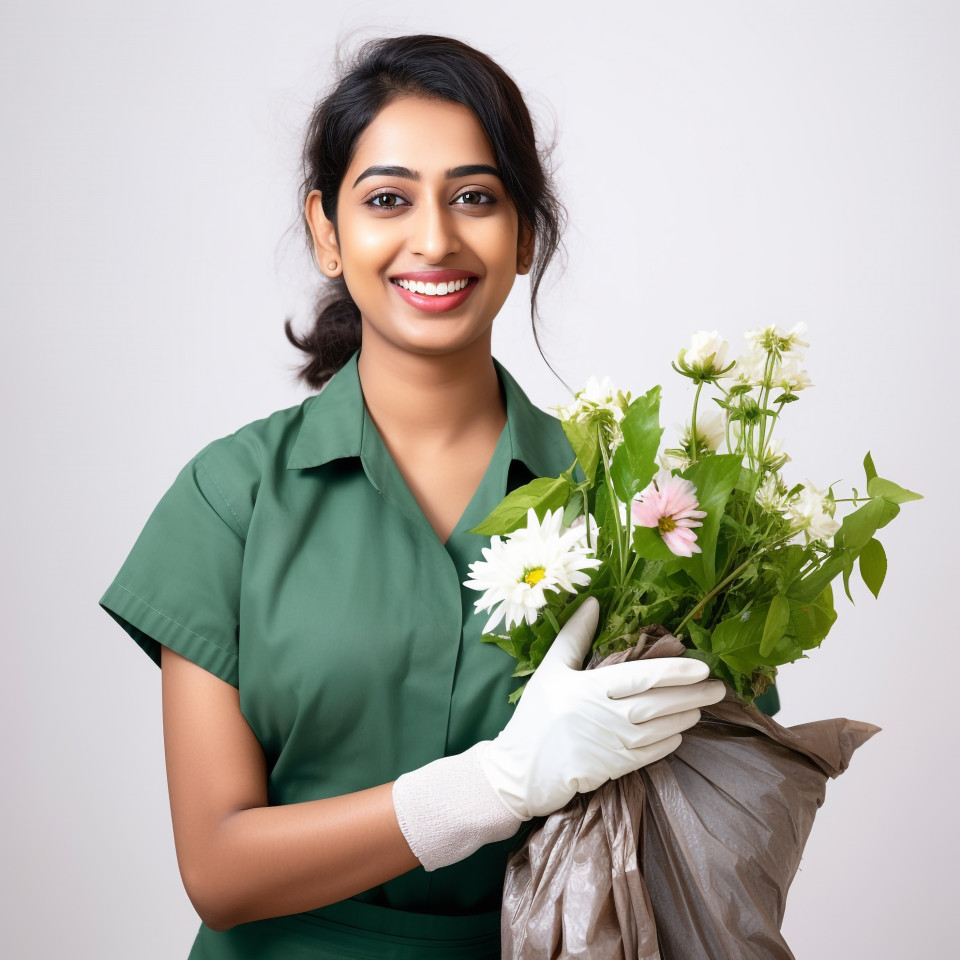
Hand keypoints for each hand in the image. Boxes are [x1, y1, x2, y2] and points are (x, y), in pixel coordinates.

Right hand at [477, 596, 724, 818]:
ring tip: (702, 705)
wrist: (519, 772)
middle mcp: (603, 716)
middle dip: (692, 694)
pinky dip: (669, 743)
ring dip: (684, 717)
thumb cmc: (534, 716)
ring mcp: (610, 745)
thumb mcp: (550, 670)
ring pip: (659, 730)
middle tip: (718, 686)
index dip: (674, 670)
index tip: (701, 666)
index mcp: (587, 688)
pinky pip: (650, 755)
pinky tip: (680, 732)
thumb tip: (594, 601)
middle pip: (657, 703)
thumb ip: (574, 635)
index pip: (641, 676)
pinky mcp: (612, 769)